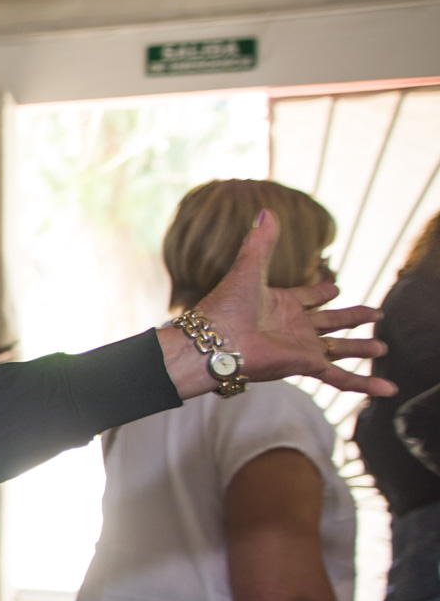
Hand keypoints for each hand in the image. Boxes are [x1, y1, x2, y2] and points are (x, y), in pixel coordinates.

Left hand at [158, 210, 392, 399]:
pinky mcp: (306, 364)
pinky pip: (341, 377)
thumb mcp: (248, 267)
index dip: (322, 293)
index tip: (334, 289)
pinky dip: (364, 384)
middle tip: (375, 314)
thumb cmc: (226, 306)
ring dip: (361, 348)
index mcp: (281, 304)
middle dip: (353, 318)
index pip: (308, 298)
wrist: (214, 342)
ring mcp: (301, 347)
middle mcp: (293, 327)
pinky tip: (387, 389)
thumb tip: (266, 211)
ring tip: (382, 346)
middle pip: (331, 322)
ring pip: (340, 348)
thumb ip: (261, 242)